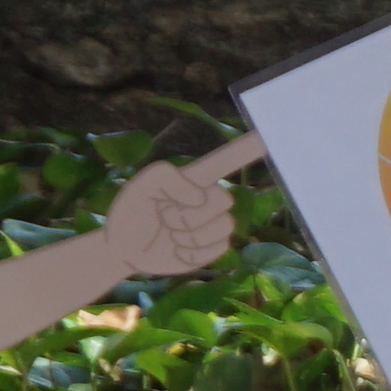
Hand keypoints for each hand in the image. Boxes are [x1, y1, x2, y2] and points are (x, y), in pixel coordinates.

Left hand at [98, 142, 256, 284]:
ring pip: (225, 227)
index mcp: (195, 180)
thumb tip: (201, 197)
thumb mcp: (140, 186)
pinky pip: (219, 248)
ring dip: (189, 235)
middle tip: (165, 217)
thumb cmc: (131, 213)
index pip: (227, 161)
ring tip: (170, 235)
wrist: (124, 249)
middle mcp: (209, 199)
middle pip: (224, 200)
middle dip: (190, 213)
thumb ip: (168, 178)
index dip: (248, 150)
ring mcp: (213, 224)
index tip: (266, 137)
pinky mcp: (212, 249)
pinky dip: (191, 253)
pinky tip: (177, 250)